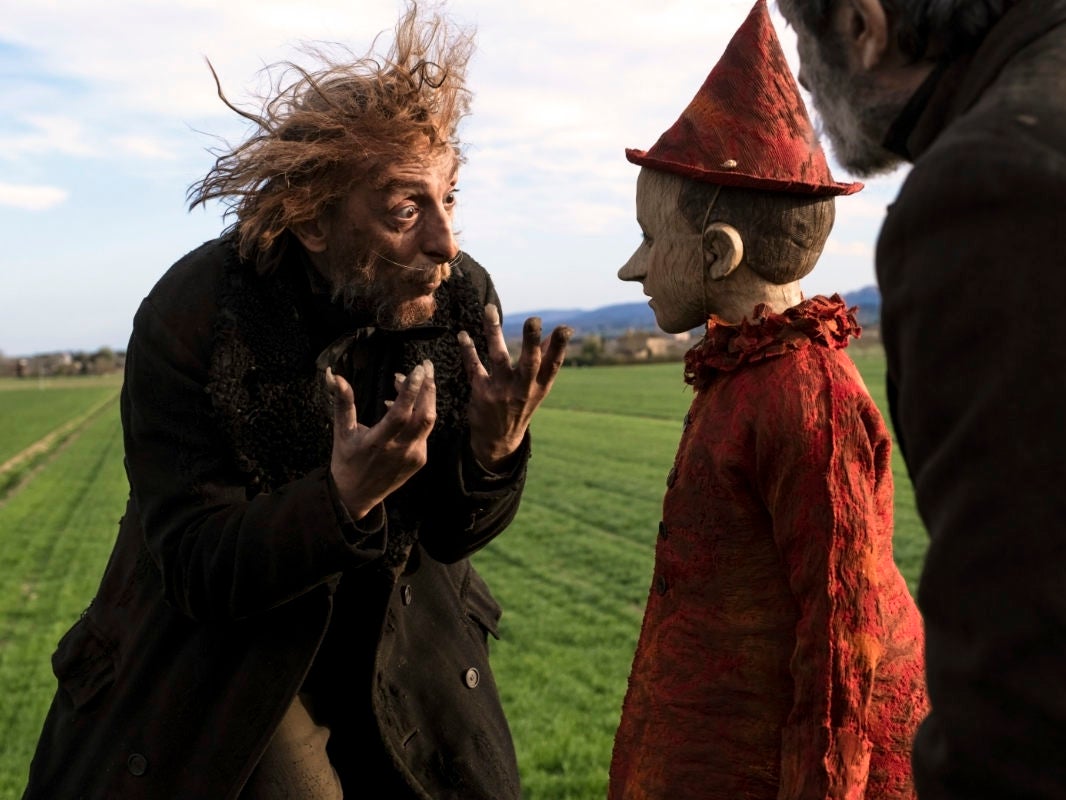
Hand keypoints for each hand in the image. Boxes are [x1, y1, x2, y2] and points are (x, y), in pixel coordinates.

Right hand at [325, 360, 435, 519]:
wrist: (356, 496)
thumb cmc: (346, 461)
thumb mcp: (342, 432)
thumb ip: (342, 402)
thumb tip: (333, 375)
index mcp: (379, 443)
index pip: (401, 414)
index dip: (410, 391)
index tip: (417, 370)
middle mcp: (400, 450)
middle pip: (425, 416)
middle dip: (428, 388)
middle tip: (425, 366)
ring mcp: (414, 456)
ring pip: (428, 422)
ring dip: (425, 398)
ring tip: (414, 379)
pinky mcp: (420, 460)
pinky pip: (424, 432)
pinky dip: (419, 414)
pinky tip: (407, 404)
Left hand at [458, 303, 571, 470]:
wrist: (498, 440)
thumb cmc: (521, 405)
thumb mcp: (538, 388)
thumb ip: (546, 359)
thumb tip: (561, 332)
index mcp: (540, 386)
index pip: (553, 365)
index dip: (559, 347)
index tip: (565, 329)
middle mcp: (523, 388)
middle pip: (529, 362)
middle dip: (531, 341)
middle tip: (533, 321)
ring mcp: (502, 391)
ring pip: (498, 358)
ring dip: (493, 332)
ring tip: (490, 310)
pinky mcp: (481, 393)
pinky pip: (474, 367)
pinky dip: (468, 350)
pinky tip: (463, 335)